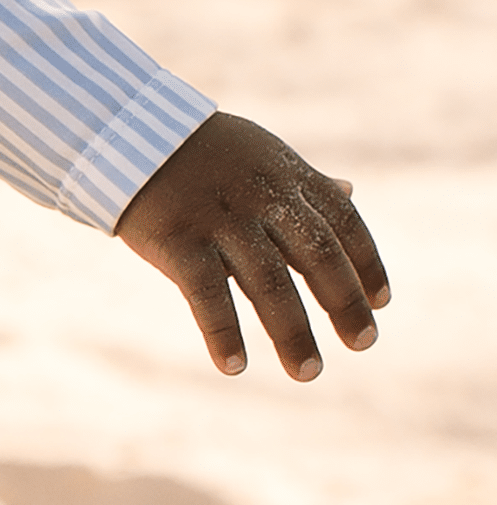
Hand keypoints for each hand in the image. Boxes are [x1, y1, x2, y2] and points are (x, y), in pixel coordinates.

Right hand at [115, 112, 387, 380]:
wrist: (124, 133)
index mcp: (286, 174)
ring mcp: (220, 220)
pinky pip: (208, 295)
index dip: (367, 265)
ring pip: (270, 284)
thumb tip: (350, 193)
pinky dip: (223, 334)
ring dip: (292, 333)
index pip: (344, 224)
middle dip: (343, 304)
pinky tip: (234, 367)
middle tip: (362, 344)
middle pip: (317, 257)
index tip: (380, 303)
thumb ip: (303, 181)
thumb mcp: (259, 152)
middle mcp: (261, 197)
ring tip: (307, 372)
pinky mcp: (178, 241)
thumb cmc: (198, 148)